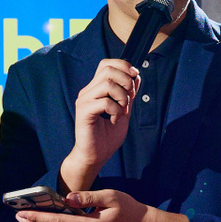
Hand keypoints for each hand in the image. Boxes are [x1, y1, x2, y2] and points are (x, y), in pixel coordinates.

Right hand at [62, 59, 139, 190]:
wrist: (95, 156)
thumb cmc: (106, 137)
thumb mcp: (124, 111)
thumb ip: (129, 95)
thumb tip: (136, 76)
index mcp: (96, 89)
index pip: (106, 64)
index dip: (123, 65)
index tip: (135, 77)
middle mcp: (88, 92)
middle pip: (108, 70)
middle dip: (126, 81)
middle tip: (130, 98)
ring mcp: (84, 101)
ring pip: (107, 83)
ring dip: (122, 96)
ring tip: (122, 111)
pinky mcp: (83, 112)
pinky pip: (105, 102)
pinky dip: (116, 110)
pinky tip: (115, 120)